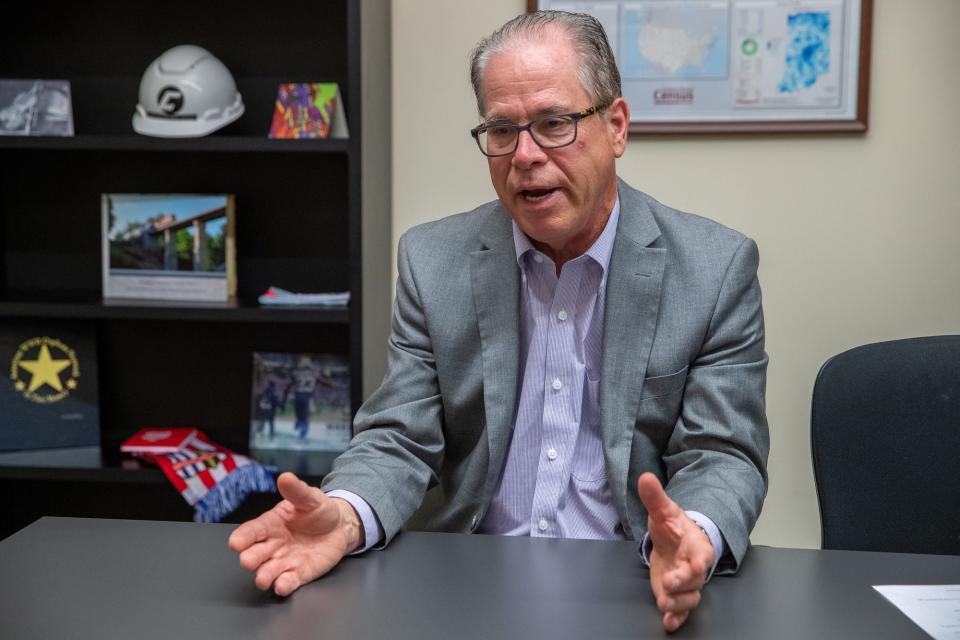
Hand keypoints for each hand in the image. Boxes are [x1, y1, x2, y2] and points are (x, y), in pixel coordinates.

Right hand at [228, 472, 363, 595]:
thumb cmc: (318, 510)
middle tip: (248, 560)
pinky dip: (284, 585)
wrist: (340, 526)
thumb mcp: (309, 498)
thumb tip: (285, 477)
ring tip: (264, 578)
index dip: (242, 537)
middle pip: (255, 554)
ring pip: (268, 571)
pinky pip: (288, 582)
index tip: (235, 543)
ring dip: (264, 576)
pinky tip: (282, 585)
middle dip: (250, 558)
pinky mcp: (298, 574)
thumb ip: (296, 490)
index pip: (251, 531)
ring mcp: (284, 561)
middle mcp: (273, 545)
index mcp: (271, 524)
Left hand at [637, 472, 715, 631]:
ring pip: (689, 599)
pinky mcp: (676, 595)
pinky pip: (681, 610)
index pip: (701, 557)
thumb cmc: (673, 527)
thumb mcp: (662, 511)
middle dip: (682, 585)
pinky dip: (676, 618)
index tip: (690, 567)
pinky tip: (668, 623)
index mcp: (696, 547)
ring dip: (677, 604)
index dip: (696, 564)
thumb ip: (654, 497)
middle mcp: (694, 568)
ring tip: (663, 604)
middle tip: (668, 585)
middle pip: (695, 581)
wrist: (675, 541)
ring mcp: (686, 584)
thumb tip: (644, 477)